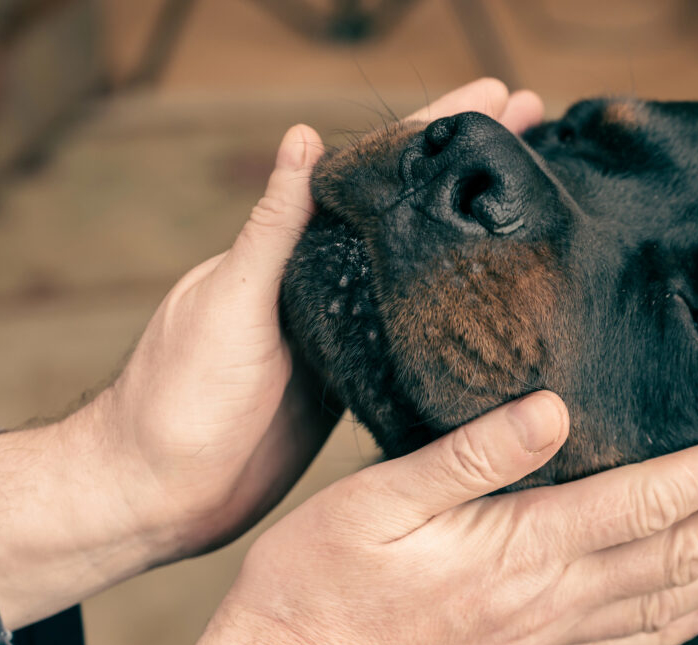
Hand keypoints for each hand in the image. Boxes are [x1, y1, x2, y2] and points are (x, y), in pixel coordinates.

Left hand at [0, 79, 545, 629]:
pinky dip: (454, 311)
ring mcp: (340, 332)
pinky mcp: (351, 383)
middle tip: (537, 125)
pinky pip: (412, 335)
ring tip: (535, 198)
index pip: (374, 172)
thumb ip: (271, 228)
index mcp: (292, 249)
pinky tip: (496, 304)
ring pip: (419, 269)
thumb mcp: (228, 303)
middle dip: (472, 166)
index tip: (500, 97)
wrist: (160, 494)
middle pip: (410, 211)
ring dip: (472, 233)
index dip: (438, 130)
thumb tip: (302, 138)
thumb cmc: (176, 398)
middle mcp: (321, 281)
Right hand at [148, 392, 697, 644]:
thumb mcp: (377, 499)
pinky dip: (676, 624)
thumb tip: (552, 410)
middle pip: (681, 557)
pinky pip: (621, 642)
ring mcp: (539, 635)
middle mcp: (548, 598)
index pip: (647, 503)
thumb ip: (471, 457)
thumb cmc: (318, 583)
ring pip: (667, 601)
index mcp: (521, 549)